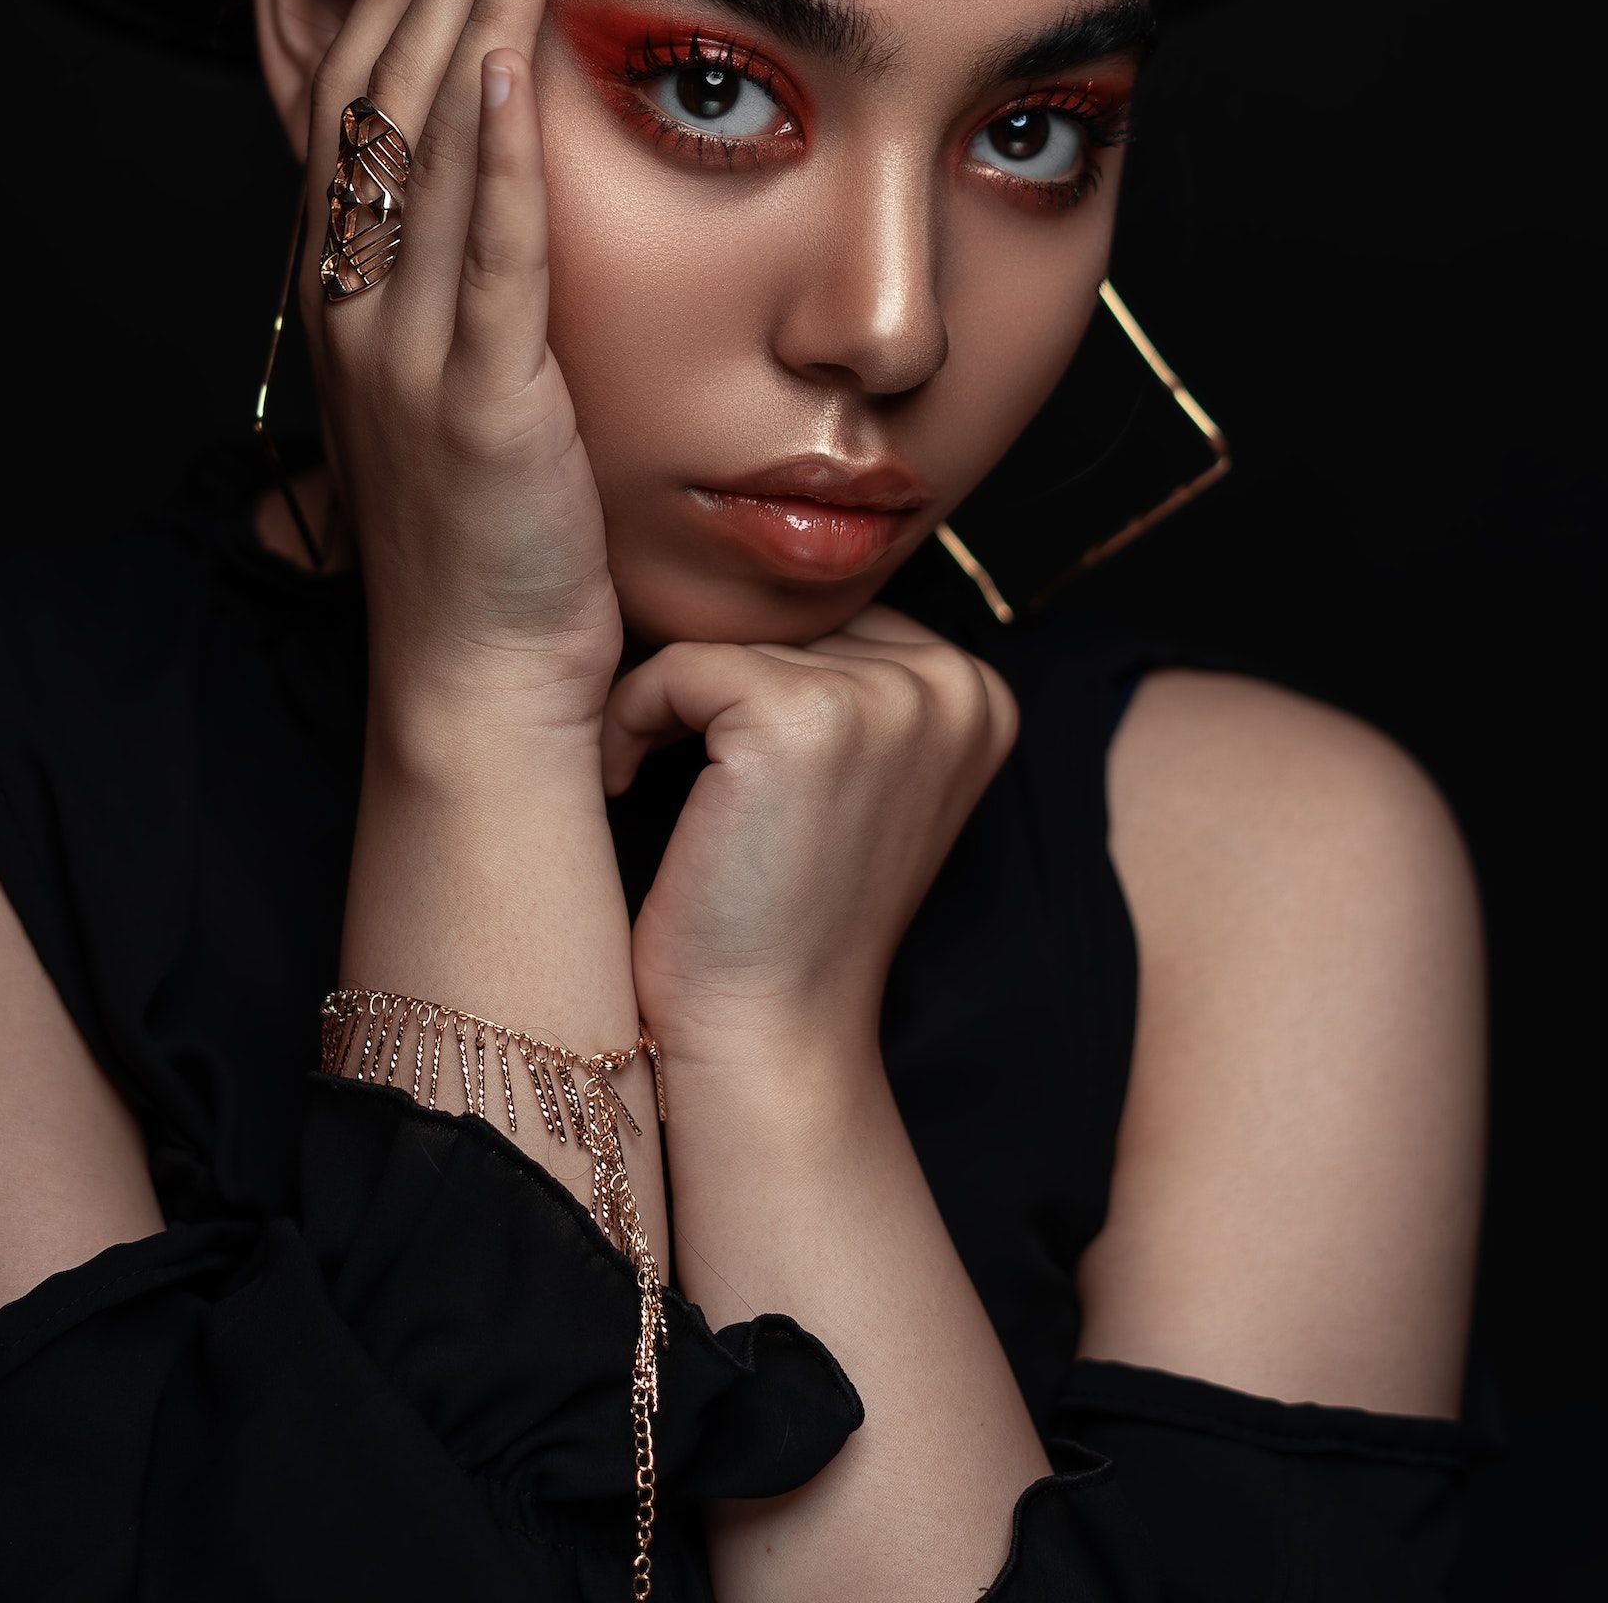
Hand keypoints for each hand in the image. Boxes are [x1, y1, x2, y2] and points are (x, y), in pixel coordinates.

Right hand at [298, 0, 622, 758]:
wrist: (478, 684)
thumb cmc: (491, 548)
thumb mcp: (457, 399)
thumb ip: (463, 300)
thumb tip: (502, 218)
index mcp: (352, 303)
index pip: (359, 111)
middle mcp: (358, 311)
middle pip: (383, 96)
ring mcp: (407, 354)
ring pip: (427, 148)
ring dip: (474, 12)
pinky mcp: (480, 403)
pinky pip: (482, 255)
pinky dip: (490, 153)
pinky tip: (507, 59)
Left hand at [599, 602, 1020, 1068]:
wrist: (770, 1035)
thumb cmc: (786, 914)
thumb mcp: (853, 780)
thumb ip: (844, 678)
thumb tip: (747, 573)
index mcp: (979, 693)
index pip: (830, 618)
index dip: (755, 677)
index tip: (721, 761)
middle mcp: (953, 682)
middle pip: (780, 619)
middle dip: (711, 687)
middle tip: (677, 775)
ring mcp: (888, 696)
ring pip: (724, 637)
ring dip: (665, 702)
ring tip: (655, 783)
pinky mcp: (805, 713)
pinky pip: (677, 664)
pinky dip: (631, 718)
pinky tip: (628, 785)